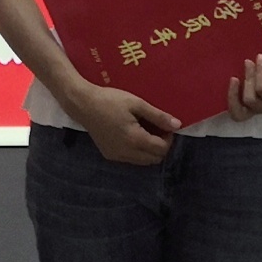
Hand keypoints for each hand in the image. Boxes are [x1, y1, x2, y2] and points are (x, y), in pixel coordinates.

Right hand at [63, 82, 182, 164]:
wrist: (83, 104)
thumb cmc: (110, 100)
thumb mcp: (136, 103)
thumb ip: (158, 116)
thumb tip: (178, 125)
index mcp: (135, 139)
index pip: (161, 149)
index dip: (168, 138)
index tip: (165, 125)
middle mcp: (127, 153)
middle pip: (154, 159)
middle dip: (160, 146)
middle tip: (156, 129)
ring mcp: (117, 156)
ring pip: (143, 161)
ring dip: (149, 150)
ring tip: (144, 131)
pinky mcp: (109, 155)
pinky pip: (131, 159)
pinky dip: (137, 152)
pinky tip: (131, 135)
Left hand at [222, 55, 261, 121]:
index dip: (260, 73)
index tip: (260, 56)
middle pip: (251, 99)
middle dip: (248, 78)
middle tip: (248, 62)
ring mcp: (259, 112)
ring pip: (242, 109)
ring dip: (236, 92)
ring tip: (235, 78)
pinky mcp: (249, 111)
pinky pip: (237, 113)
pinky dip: (232, 99)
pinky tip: (232, 83)